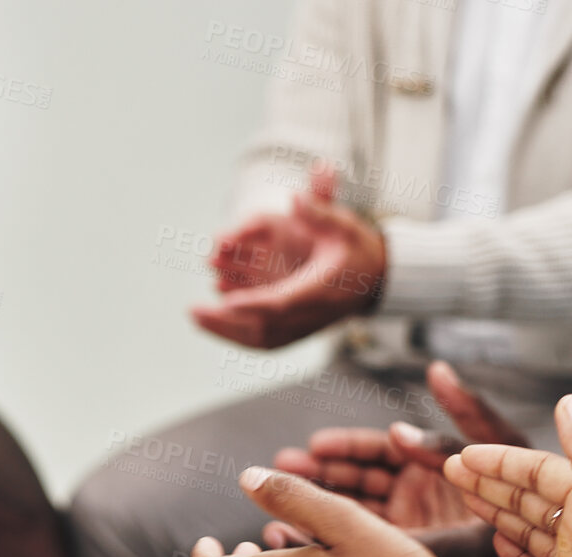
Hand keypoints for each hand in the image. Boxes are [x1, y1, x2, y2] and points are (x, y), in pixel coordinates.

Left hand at [191, 186, 386, 349]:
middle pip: (264, 326)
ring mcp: (305, 328)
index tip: (226, 301)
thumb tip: (295, 198)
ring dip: (226, 331)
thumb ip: (320, 212)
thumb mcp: (344, 225)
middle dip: (226, 322)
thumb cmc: (359, 249)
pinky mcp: (299, 333)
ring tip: (196, 316)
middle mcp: (310, 314)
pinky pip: (264, 342)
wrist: (379, 280)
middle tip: (192, 310)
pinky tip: (215, 324)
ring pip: (260, 339)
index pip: (282, 302)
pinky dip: (237, 336)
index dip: (254, 303)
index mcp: (319, 289)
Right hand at [269, 362, 527, 537]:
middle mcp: (415, 495)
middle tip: (283, 470)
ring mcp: (407, 527)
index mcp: (431, 465)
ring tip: (276, 510)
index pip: (379, 451)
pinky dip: (326, 542)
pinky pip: (357, 546)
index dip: (347, 447)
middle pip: (355, 480)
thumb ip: (469, 410)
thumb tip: (436, 372)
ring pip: (349, 512)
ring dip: (314, 507)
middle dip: (319, 474)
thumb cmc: (533, 504)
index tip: (317, 445)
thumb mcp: (503, 448)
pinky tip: (297, 541)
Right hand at [444, 395, 571, 556]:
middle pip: (527, 498)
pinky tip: (496, 542)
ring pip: (524, 530)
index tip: (464, 454)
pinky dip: (511, 555)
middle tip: (449, 470)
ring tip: (462, 498)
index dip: (501, 461)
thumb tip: (571, 403)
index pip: (539, 471)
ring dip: (494, 512)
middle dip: (488, 482)